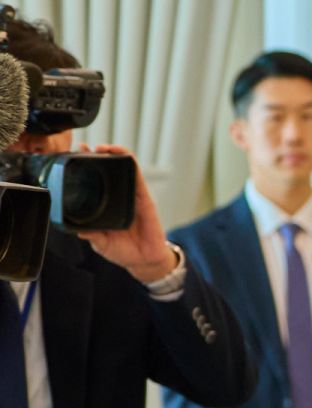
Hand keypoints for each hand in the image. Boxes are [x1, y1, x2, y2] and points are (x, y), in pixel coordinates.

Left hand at [80, 147, 177, 283]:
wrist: (146, 260)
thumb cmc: (124, 250)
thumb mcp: (101, 243)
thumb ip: (91, 235)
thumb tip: (76, 229)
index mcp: (103, 206)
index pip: (91, 181)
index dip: (81, 168)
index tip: (70, 157)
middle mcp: (116, 197)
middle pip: (104, 170)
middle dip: (93, 155)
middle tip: (82, 148)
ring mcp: (130, 195)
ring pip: (120, 167)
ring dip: (111, 153)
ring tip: (100, 147)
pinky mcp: (144, 196)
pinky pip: (136, 175)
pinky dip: (129, 160)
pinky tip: (120, 152)